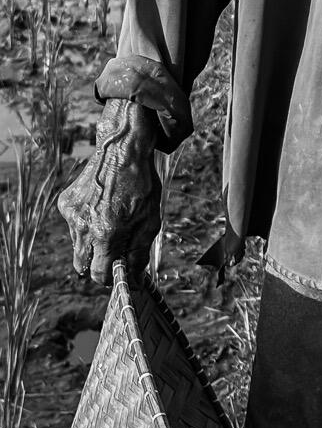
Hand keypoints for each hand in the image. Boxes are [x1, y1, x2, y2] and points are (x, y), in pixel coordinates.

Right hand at [57, 98, 161, 285]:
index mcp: (106, 233)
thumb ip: (139, 254)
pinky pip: (73, 225)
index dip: (109, 276)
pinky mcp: (65, 203)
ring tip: (110, 217)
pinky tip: (99, 205)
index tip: (119, 271)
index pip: (98, 274)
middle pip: (83, 264)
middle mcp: (83, 226)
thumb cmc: (141, 184)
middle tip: (115, 247)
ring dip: (91, 241)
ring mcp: (71, 214)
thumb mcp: (150, 220)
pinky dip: (85, 222)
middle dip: (98, 262)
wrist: (122, 148)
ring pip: (78, 245)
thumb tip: (134, 280)